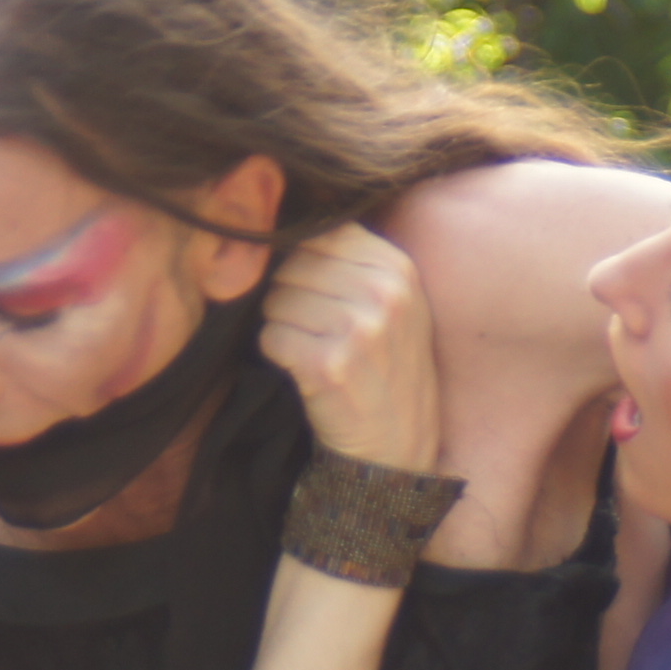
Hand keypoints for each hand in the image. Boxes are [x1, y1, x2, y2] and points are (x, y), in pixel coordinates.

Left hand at [260, 226, 443, 473]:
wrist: (397, 450)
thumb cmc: (384, 372)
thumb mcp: (392, 306)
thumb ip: (354, 261)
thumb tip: (286, 219)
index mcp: (398, 268)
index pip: (322, 234)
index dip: (303, 263)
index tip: (313, 296)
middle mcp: (384, 292)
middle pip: (294, 265)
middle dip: (289, 297)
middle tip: (311, 332)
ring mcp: (360, 328)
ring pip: (277, 300)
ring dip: (281, 328)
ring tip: (311, 353)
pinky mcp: (331, 365)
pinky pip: (271, 338)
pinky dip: (276, 356)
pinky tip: (303, 373)